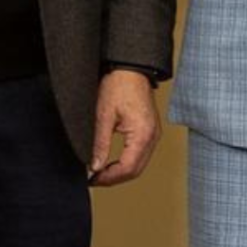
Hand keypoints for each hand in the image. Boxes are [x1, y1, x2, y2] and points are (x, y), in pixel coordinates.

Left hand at [89, 69, 159, 186]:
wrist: (131, 68)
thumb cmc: (119, 85)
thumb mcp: (103, 116)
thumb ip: (99, 145)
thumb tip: (94, 167)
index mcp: (142, 134)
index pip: (127, 169)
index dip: (108, 178)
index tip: (92, 178)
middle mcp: (153, 136)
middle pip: (135, 170)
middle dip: (114, 178)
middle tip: (94, 178)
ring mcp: (154, 133)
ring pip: (140, 164)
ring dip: (121, 171)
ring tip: (101, 171)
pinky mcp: (151, 129)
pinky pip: (142, 154)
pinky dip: (128, 161)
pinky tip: (114, 161)